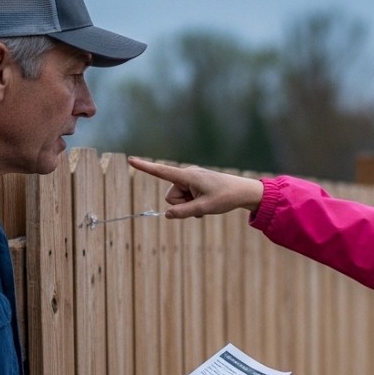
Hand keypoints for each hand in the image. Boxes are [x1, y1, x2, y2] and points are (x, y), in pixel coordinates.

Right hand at [127, 157, 264, 218]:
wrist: (243, 191)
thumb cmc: (225, 197)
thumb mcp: (204, 208)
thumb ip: (183, 212)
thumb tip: (167, 214)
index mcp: (188, 176)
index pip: (162, 171)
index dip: (145, 167)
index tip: (130, 160)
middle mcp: (187, 175)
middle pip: (171, 197)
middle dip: (182, 205)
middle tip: (202, 205)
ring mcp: (191, 180)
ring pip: (178, 200)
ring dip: (189, 206)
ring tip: (206, 203)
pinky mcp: (195, 184)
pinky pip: (186, 198)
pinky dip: (193, 204)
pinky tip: (207, 202)